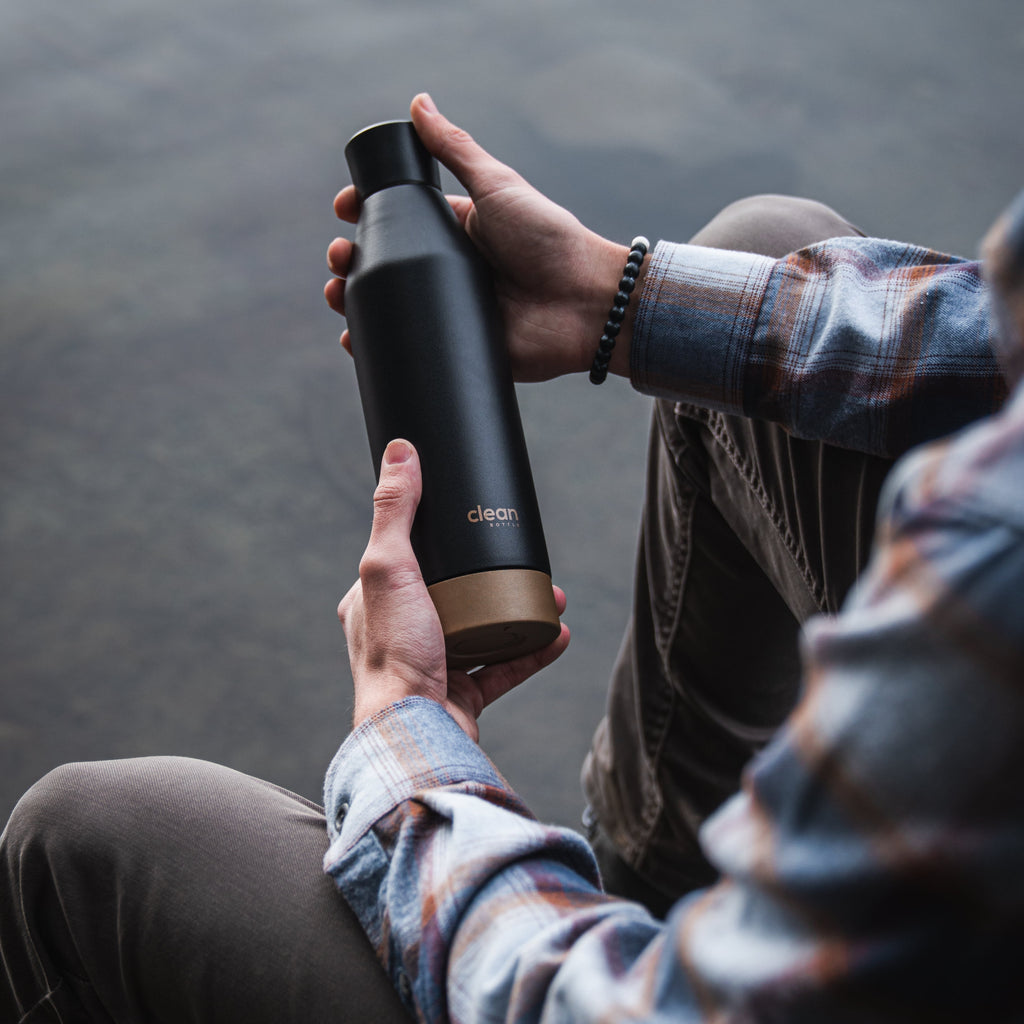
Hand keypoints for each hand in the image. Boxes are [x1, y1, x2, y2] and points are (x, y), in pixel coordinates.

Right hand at [325, 93, 644, 381]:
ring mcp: (452, 310)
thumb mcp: (497, 186)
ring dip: (354, 303)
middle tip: (339, 260)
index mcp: (456, 230)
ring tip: (339, 297)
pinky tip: (354, 344)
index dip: (365, 215)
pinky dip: (377, 348)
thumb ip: (457, 150)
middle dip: (350, 261)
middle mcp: (450, 270)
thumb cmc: (549, 238)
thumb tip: (418, 103)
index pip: (398, 220)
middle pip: (386, 264)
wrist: (584, 302)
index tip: (343, 210)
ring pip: (392, 307)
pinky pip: (412, 347)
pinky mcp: (458, 346)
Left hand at [338, 439, 569, 741]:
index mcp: (373, 604)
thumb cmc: (395, 656)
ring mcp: (432, 666)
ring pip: (482, 629)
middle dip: (493, 577)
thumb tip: (399, 451)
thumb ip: (395, 509)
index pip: (404, 559)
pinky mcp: (461, 694)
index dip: (438, 542)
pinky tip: (556, 633)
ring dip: (519, 612)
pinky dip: (531, 650)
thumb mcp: (389, 567)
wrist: (416, 734)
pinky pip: (503, 666)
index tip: (471, 525)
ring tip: (551, 594)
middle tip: (523, 559)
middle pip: (451, 594)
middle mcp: (400, 634)